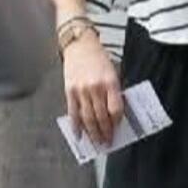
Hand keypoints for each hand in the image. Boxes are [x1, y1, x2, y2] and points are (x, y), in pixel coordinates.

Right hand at [62, 30, 123, 146]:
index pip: (115, 109)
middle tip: (108, 142)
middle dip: (105, 132)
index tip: (118, 128)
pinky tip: (79, 135)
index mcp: (110, 82)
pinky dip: (76, 126)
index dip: (117, 121)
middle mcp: (95, 88)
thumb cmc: (99, 58)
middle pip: (101, 117)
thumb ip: (115, 91)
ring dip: (93, 133)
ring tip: (97, 142)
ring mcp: (81, 91)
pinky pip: (73, 113)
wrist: (80, 45)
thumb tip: (116, 113)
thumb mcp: (113, 72)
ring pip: (88, 118)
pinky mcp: (69, 92)